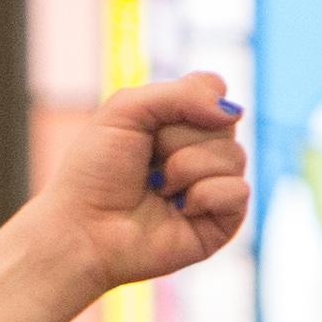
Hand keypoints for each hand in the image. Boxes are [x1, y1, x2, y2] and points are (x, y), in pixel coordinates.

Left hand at [28, 71, 253, 294]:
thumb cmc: (95, 173)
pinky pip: (239, 192)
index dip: (188, 101)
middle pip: (225, 123)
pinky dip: (204, 196)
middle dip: (177, 140)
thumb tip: (235, 113)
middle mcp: (201, 151)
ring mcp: (213, 186)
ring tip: (156, 189)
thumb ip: (182, 93)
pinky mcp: (221, 222)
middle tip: (146, 165)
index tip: (152, 124)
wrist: (82, 231)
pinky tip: (177, 210)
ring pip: (234, 156)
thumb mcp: (126, 110)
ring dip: (185, 169)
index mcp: (179, 122)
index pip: (214, 90)